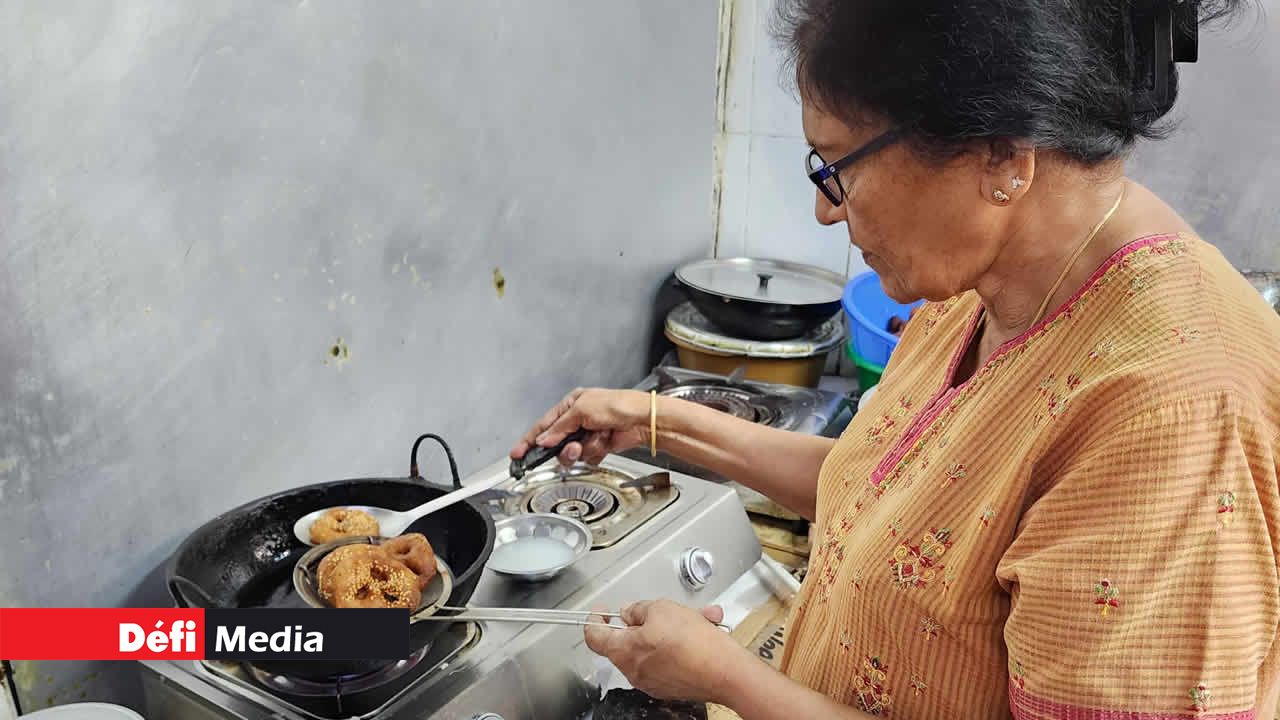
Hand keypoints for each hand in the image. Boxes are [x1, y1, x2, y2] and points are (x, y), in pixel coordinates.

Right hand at [510, 388, 650, 465]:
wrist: (642, 420)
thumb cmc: (618, 405)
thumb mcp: (582, 410)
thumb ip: (560, 427)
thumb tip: (544, 439)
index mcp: (571, 405)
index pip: (544, 425)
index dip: (530, 440)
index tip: (518, 453)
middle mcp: (578, 419)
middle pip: (557, 442)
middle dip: (565, 448)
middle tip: (574, 447)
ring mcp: (588, 434)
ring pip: (572, 452)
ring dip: (583, 449)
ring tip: (596, 440)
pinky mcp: (599, 446)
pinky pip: (587, 456)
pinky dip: (596, 451)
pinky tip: (605, 442)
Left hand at [584, 599, 749, 703]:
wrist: (725, 672)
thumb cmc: (692, 642)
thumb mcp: (661, 609)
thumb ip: (639, 609)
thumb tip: (630, 613)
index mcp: (623, 651)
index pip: (594, 637)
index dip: (595, 620)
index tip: (601, 611)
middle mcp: (634, 671)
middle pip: (628, 641)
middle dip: (646, 621)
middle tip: (661, 610)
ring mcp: (653, 681)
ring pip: (654, 647)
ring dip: (672, 629)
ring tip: (697, 617)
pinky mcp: (672, 686)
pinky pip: (670, 659)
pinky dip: (683, 644)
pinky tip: (705, 630)